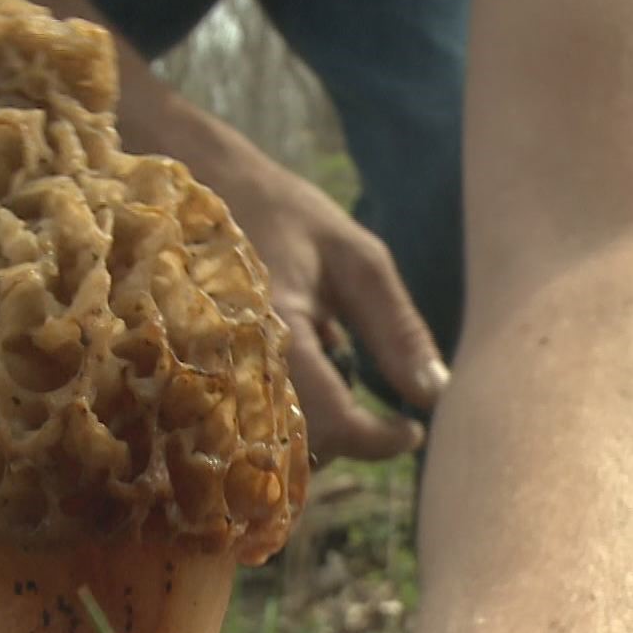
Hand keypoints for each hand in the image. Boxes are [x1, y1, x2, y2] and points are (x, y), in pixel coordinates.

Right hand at [123, 99, 451, 462]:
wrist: (197, 184)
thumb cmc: (283, 215)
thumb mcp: (355, 260)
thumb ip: (396, 329)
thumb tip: (434, 396)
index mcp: (277, 330)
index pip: (335, 424)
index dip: (381, 441)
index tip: (413, 431)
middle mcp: (233, 364)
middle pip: (300, 449)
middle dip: (348, 440)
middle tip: (378, 410)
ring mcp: (207, 375)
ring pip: (271, 447)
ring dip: (315, 433)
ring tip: (332, 379)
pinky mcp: (199, 379)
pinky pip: (247, 429)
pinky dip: (285, 420)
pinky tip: (297, 376)